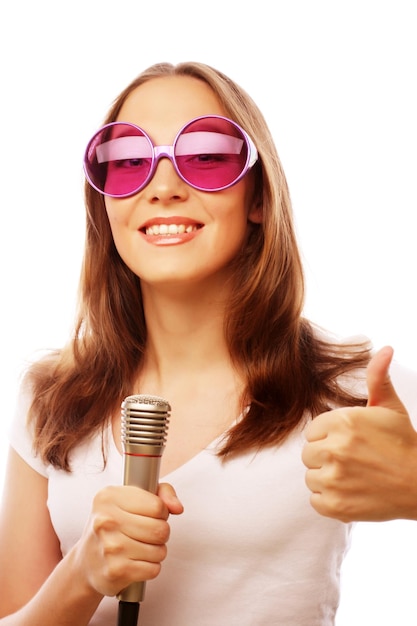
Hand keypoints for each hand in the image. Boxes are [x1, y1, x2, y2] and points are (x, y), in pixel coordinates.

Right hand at [72, 482, 183, 596]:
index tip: (149, 516)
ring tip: (139, 548)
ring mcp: (110, 547)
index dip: (160, 512)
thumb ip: (162, 492)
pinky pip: (153, 569)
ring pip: (160, 551)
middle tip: (146, 534)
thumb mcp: (132, 498)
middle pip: (160, 529)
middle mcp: (106, 521)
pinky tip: (136, 562)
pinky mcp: (115, 571)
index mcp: (109, 497)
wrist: (87, 562)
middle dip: (160, 533)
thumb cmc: (114, 525)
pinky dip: (150, 568)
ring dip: (156, 552)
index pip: (157, 506)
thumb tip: (177, 507)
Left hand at [302, 346, 416, 521]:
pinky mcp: (336, 505)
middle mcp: (335, 449)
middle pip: (308, 453)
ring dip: (327, 478)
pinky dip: (330, 500)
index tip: (349, 442)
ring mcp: (334, 479)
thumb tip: (384, 349)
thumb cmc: (403, 443)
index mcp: (343, 422)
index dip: (329, 436)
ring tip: (353, 476)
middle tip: (353, 460)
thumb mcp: (390, 407)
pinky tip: (351, 492)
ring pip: (311, 476)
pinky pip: (316, 500)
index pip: (312, 430)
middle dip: (326, 456)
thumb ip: (377, 377)